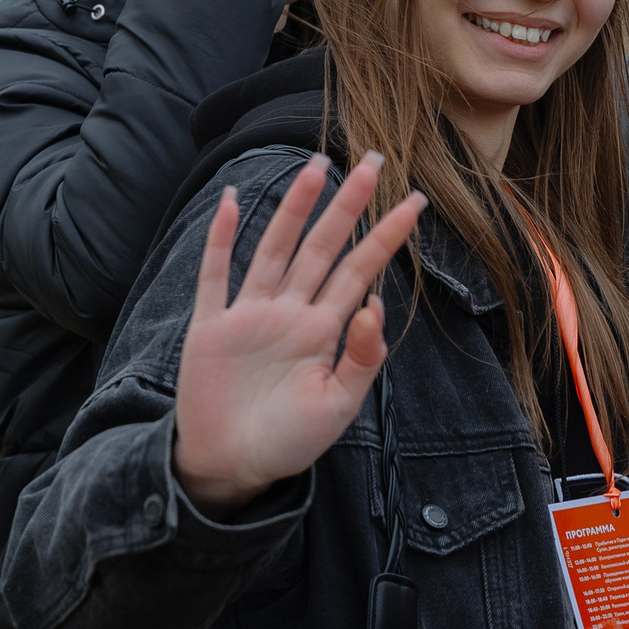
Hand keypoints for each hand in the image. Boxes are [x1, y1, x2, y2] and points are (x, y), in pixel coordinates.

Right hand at [173, 153, 426, 513]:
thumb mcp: (338, 406)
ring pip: (276, 249)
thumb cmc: (288, 441)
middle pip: (323, 246)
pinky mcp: (211, 327)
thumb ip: (361, 358)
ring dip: (295, 208)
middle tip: (376, 159)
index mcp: (323, 330)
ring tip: (317, 165)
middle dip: (349, 204)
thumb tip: (376, 305)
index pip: (360, 271)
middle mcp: (290, 312)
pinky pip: (215, 275)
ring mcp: (250, 315)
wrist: (232, 469)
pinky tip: (234, 202)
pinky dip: (222, 238)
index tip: (416, 202)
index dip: (386, 237)